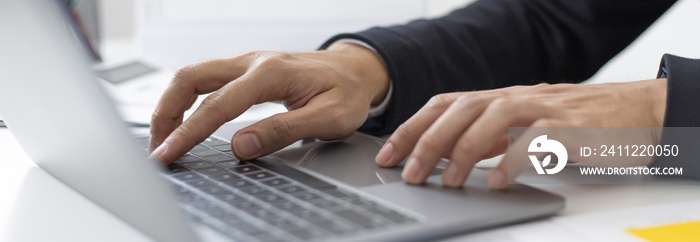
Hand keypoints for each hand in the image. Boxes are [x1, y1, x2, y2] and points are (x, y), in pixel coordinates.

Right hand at [149, 43, 389, 163]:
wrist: (357, 70)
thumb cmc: (347, 93)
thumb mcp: (329, 118)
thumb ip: (285, 130)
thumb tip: (241, 145)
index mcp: (271, 73)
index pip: (217, 105)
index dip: (189, 132)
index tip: (169, 154)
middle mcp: (252, 62)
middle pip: (190, 79)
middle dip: (165, 113)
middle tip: (157, 148)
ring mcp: (247, 64)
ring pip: (193, 76)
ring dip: (172, 106)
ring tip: (164, 139)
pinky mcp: (246, 71)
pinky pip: (206, 81)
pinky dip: (187, 101)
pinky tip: (185, 122)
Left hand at [374, 79, 666, 188]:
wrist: (637, 111)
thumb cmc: (577, 122)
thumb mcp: (524, 126)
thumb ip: (490, 137)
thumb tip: (449, 156)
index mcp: (500, 98)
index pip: (445, 105)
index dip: (412, 128)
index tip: (388, 156)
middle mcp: (516, 98)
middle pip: (460, 110)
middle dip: (426, 141)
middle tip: (407, 174)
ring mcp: (543, 109)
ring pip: (492, 118)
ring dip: (463, 150)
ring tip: (445, 181)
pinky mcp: (570, 127)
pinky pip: (536, 140)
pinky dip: (512, 160)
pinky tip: (496, 181)